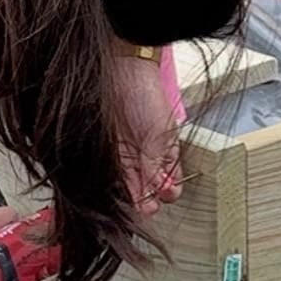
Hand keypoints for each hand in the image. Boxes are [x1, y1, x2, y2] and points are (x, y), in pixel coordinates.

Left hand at [115, 56, 183, 217]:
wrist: (120, 72)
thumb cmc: (147, 94)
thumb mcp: (160, 134)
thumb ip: (159, 165)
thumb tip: (165, 190)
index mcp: (166, 148)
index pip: (170, 178)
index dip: (169, 188)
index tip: (167, 194)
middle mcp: (147, 154)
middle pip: (150, 184)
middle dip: (152, 198)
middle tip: (151, 207)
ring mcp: (127, 153)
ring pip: (132, 183)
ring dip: (137, 196)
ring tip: (140, 205)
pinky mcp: (109, 152)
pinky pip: (115, 174)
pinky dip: (119, 186)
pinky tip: (123, 194)